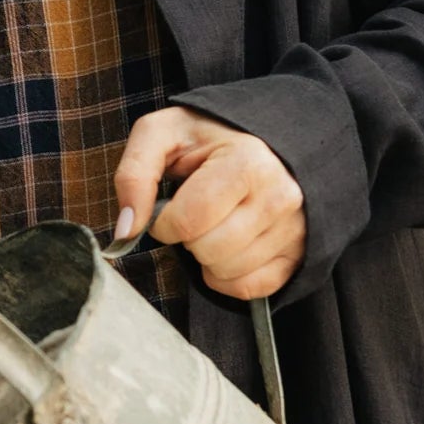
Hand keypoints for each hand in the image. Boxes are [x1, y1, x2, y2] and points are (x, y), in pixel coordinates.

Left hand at [113, 107, 306, 301]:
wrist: (264, 139)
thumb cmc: (208, 137)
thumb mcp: (162, 135)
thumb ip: (134, 175)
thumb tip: (126, 229)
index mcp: (247, 162)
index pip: (189, 221)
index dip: (164, 223)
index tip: (167, 209)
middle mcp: (279, 196)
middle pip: (209, 250)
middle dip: (187, 237)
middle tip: (195, 212)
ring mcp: (294, 228)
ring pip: (228, 272)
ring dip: (206, 256)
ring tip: (214, 223)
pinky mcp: (297, 253)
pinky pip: (250, 288)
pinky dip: (227, 277)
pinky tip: (226, 247)